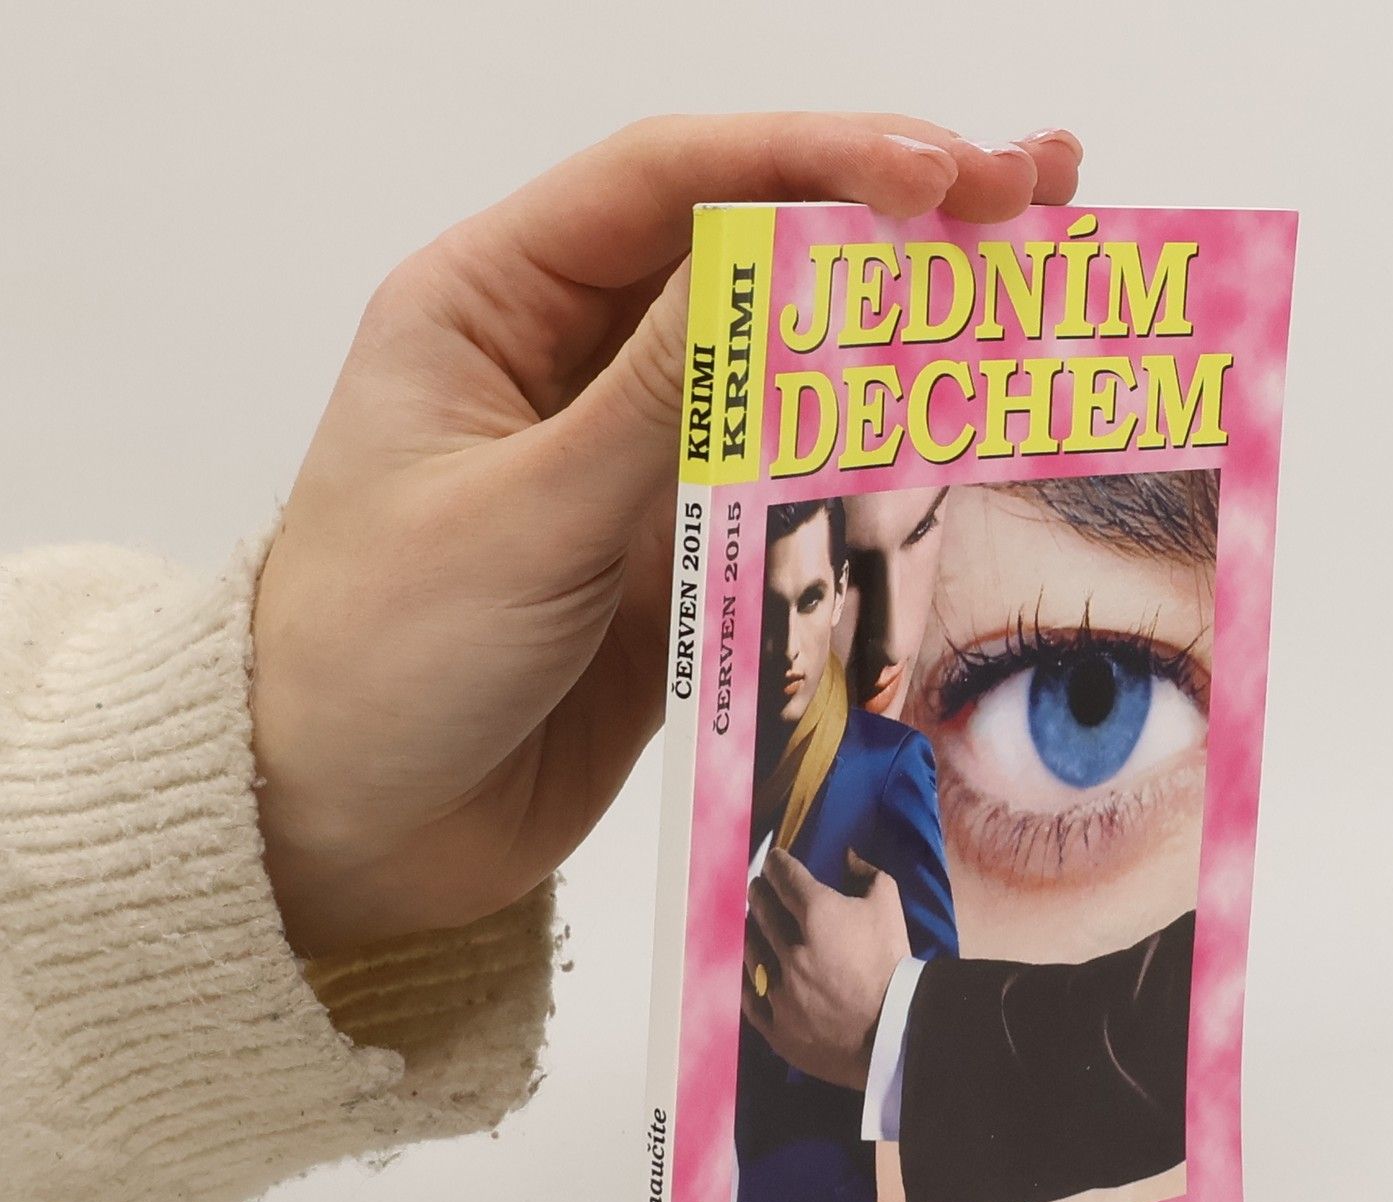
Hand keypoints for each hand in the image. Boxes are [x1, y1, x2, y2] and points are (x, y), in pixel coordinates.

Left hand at [251, 114, 1081, 955]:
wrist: (344, 832)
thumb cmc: (373, 661)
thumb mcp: (517, 516)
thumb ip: (658, 401)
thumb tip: (789, 262)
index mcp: (493, 306)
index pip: (670, 184)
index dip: (812, 160)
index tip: (937, 176)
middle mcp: (569, 369)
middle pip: (749, 262)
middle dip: (887, 225)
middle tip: (1032, 192)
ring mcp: (630, 470)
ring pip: (784, 381)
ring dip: (898, 349)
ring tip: (1031, 302)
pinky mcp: (673, 567)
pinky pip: (786, 501)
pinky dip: (869, 477)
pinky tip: (960, 449)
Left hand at [743, 848, 910, 1088]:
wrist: (897, 1031)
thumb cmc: (893, 964)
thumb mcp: (890, 907)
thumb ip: (868, 874)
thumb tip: (847, 855)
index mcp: (818, 914)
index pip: (785, 877)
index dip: (777, 865)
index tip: (775, 862)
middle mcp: (791, 948)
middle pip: (762, 910)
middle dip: (759, 893)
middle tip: (758, 888)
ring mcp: (779, 988)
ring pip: (751, 950)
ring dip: (750, 933)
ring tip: (753, 926)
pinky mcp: (776, 1024)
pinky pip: (749, 996)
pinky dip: (748, 978)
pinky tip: (750, 969)